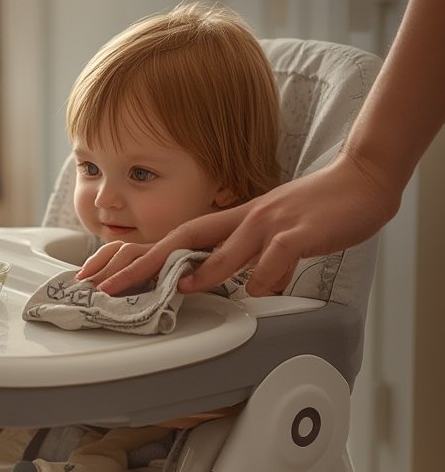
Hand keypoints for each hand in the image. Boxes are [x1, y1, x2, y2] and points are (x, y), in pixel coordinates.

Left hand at [90, 152, 399, 297]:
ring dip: (203, 271)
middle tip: (113, 286)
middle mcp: (244, 218)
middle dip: (144, 264)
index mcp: (233, 220)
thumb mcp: (272, 236)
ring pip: (227, 248)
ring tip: (180, 290)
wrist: (362, 180)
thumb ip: (249, 257)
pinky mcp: (300, 231)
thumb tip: (232, 285)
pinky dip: (266, 277)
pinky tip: (261, 291)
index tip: (109, 277)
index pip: (175, 238)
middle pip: (182, 238)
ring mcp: (271, 222)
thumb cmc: (317, 211)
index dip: (140, 257)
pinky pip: (277, 256)